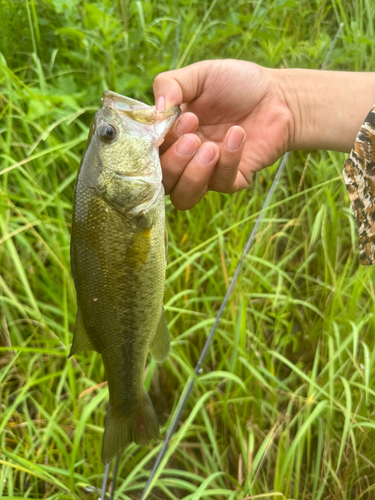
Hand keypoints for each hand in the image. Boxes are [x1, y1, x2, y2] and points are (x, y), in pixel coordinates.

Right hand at [154, 59, 292, 209]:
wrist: (278, 97)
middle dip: (174, 162)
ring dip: (193, 175)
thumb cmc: (237, 84)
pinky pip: (221, 185)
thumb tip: (156, 110)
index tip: (180, 119)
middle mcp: (184, 159)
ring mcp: (207, 174)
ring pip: (184, 197)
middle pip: (162, 182)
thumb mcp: (200, 75)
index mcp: (170, 136)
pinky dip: (228, 161)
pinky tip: (237, 136)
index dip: (156, 145)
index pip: (149, 155)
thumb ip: (172, 84)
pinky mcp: (232, 181)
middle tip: (194, 137)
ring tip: (210, 147)